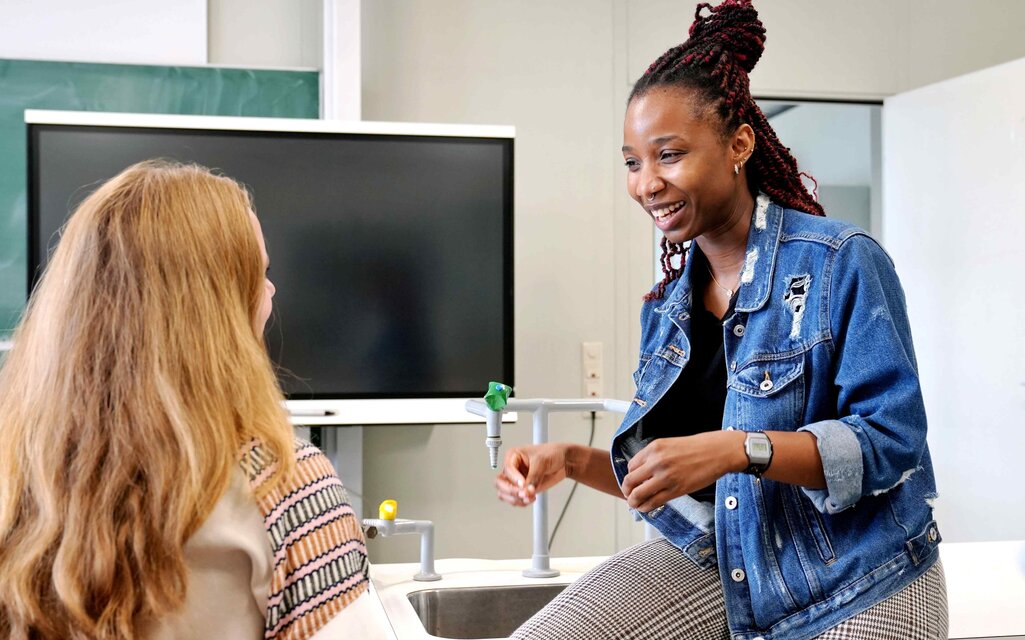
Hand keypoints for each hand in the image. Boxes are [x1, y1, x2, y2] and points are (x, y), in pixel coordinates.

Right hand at [495, 443, 571, 506]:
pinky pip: (515, 499)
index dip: (514, 478)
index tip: (523, 484)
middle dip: (511, 491)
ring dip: (515, 499)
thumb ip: (534, 476)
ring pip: (504, 493)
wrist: (563, 461)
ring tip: (529, 497)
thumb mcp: (542, 462)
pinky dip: (521, 502)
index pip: (507, 469)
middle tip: (523, 493)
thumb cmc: (552, 453)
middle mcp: (512, 469)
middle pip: (500, 483)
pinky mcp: (522, 489)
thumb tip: (528, 490)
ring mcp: (516, 480)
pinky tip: (531, 499)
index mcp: (513, 456)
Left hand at [621, 431, 743, 512]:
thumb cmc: (697, 447)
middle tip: (629, 495)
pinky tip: (646, 507)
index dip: (630, 476)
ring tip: (635, 504)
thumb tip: (643, 472)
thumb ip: (655, 456)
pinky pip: (654, 502)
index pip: (631, 466)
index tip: (633, 481)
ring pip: (639, 494)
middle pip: (630, 481)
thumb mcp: (669, 444)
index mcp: (653, 448)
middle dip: (627, 490)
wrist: (717, 452)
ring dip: (634, 501)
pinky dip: (646, 507)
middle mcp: (656, 462)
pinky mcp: (676, 490)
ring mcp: (665, 477)